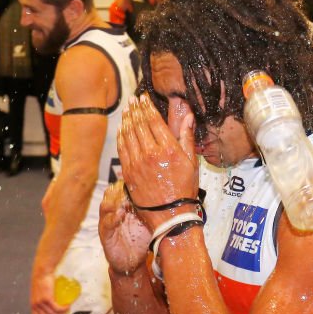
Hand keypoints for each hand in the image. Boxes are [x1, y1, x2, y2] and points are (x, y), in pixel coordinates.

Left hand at [31, 271, 69, 313]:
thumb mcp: (39, 293)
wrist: (42, 271)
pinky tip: (67, 305)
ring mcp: (41, 303)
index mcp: (33, 305)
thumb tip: (51, 306)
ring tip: (67, 309)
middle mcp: (36, 306)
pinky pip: (57, 309)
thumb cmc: (42, 280)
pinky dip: (64, 309)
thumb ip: (42, 300)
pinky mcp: (47, 299)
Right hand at [99, 181, 151, 274]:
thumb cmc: (141, 240)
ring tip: (124, 200)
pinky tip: (119, 215)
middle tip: (132, 186)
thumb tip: (175, 195)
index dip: (131, 182)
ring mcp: (108, 221)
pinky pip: (106, 224)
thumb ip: (158, 210)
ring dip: (115, 201)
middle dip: (121, 188)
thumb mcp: (151, 222)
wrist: (133, 262)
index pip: (124, 187)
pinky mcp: (105, 234)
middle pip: (113, 192)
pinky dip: (112, 218)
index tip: (142, 178)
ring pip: (106, 205)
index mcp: (125, 204)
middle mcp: (115, 210)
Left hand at [117, 95, 198, 232]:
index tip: (144, 98)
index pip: (153, 120)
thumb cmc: (184, 190)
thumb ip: (187, 137)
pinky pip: (122, 149)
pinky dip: (120, 136)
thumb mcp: (192, 162)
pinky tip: (121, 128)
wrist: (170, 215)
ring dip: (126, 120)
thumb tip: (188, 116)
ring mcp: (137, 163)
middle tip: (133, 100)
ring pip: (128, 134)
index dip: (147, 107)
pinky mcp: (128, 173)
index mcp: (168, 148)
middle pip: (138, 124)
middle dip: (135, 109)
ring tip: (127, 110)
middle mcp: (150, 153)